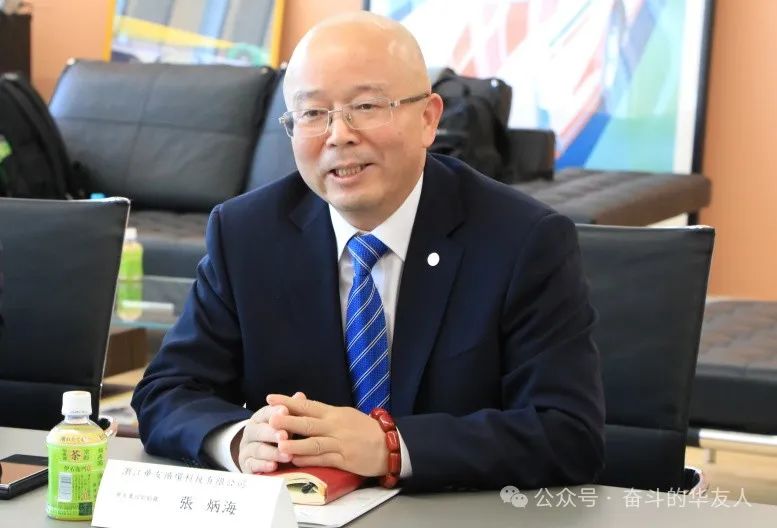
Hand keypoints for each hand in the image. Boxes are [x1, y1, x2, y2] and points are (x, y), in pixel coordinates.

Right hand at [237, 391, 305, 473]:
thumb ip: (292, 410)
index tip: (285, 410)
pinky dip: (263, 466)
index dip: (275, 411)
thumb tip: (300, 395)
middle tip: (285, 435)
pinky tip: (273, 466)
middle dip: (272, 433)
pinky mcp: (246, 466)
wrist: (259, 456)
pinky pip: (253, 466)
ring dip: (273, 453)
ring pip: (258, 449)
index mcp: (259, 418)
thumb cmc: (277, 435)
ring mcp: (247, 449)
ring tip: (288, 456)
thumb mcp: (285, 422)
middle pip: (259, 431)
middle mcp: (251, 432)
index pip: (266, 412)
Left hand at [266, 394, 387, 476]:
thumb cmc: (365, 430)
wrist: (389, 444)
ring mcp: (340, 443)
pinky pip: (323, 459)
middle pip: (309, 423)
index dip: (289, 402)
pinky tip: (295, 460)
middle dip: (289, 421)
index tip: (271, 398)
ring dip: (296, 444)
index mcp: (334, 413)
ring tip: (280, 445)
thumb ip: (325, 415)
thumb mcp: (345, 416)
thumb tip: (303, 410)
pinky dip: (308, 460)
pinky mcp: (344, 459)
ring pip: (315, 443)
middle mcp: (335, 426)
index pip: (308, 405)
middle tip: (271, 418)